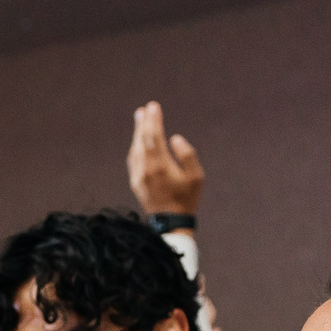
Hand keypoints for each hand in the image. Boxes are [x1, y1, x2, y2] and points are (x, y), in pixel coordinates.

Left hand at [126, 101, 202, 216]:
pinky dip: (136, 146)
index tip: (154, 106)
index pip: (153, 137)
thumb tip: (175, 138)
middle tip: (145, 108)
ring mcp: (138, 176)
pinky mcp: (135, 182)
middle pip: (142, 140)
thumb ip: (187, 154)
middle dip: (144, 122)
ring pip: (135, 149)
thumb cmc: (187, 198)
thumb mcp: (196, 176)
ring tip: (140, 118)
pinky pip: (133, 159)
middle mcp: (146, 169)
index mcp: (160, 166)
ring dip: (138, 133)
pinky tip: (138, 140)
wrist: (170, 223)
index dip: (153, 120)